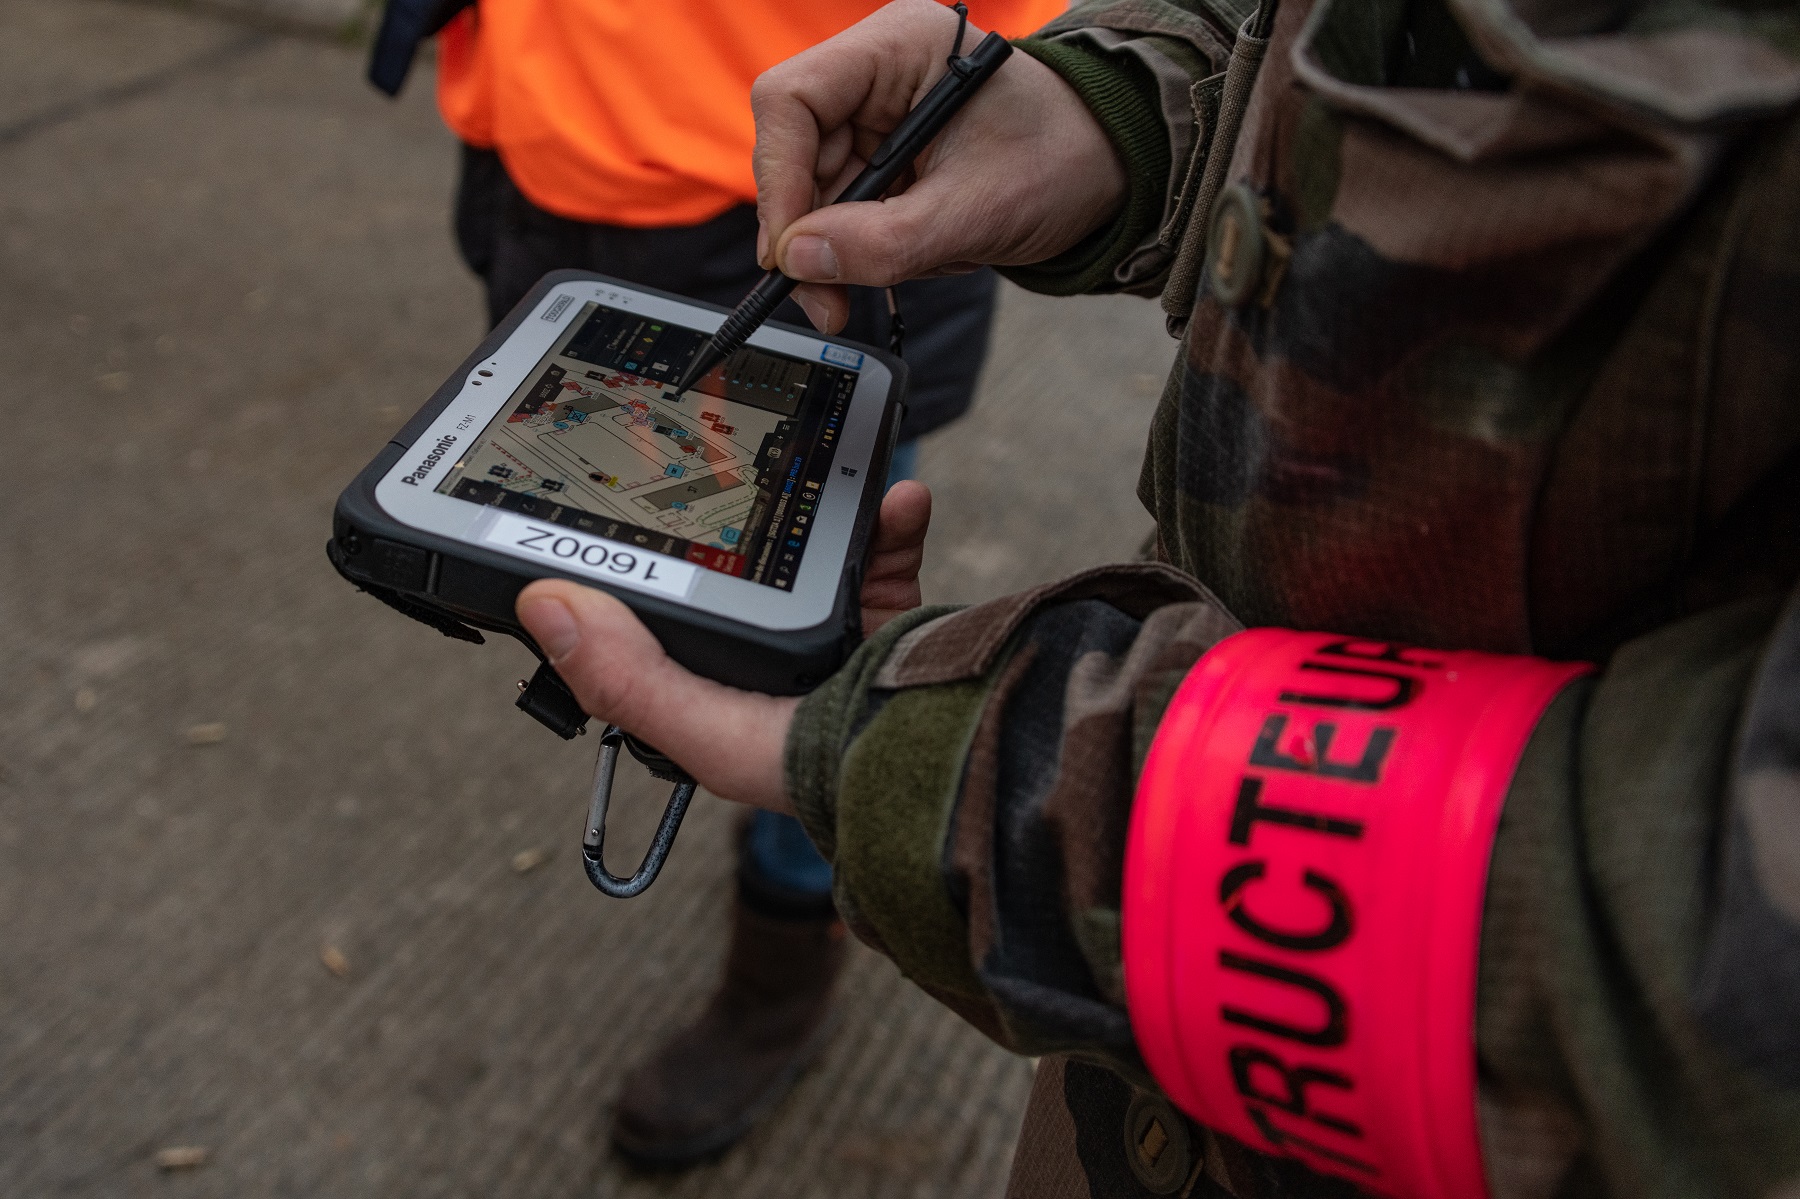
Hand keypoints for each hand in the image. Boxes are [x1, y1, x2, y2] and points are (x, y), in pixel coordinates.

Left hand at [514, 483, 934, 810]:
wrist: (953, 771)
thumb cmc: (831, 781)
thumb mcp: (708, 733)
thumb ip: (629, 676)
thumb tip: (546, 605)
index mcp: (711, 693)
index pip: (651, 624)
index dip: (626, 570)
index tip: (608, 504)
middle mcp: (766, 660)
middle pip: (730, 566)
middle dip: (725, 512)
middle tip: (712, 457)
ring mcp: (832, 634)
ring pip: (802, 547)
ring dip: (808, 502)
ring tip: (810, 459)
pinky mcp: (891, 616)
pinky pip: (881, 549)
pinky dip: (888, 519)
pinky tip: (894, 499)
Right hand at [751, 0, 1125, 332]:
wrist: (1109, 171)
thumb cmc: (1064, 161)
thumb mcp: (978, 211)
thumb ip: (887, 241)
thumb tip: (800, 260)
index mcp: (899, 45)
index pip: (792, 100)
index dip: (779, 178)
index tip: (790, 251)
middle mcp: (876, 72)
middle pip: (794, 151)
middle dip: (806, 232)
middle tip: (824, 301)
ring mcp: (876, 116)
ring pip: (814, 190)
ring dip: (836, 252)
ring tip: (879, 286)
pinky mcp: (884, 157)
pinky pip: (844, 210)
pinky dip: (861, 250)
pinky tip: (900, 263)